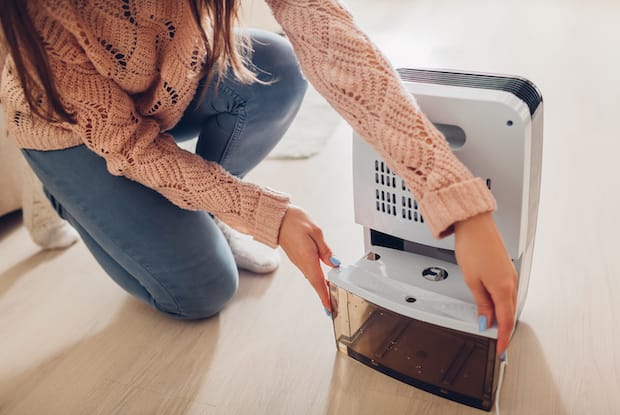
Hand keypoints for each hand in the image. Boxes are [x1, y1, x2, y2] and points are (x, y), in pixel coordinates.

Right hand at [278, 205, 337, 310]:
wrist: (277, 218)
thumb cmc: (294, 221)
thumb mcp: (316, 232)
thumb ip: (326, 250)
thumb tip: (334, 262)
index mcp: (308, 258)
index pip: (318, 282)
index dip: (325, 296)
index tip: (329, 308)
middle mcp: (302, 263)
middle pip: (316, 283)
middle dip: (324, 295)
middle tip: (332, 307)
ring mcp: (298, 261)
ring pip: (312, 278)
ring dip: (321, 288)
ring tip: (330, 296)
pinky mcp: (297, 258)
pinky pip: (309, 272)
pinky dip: (316, 279)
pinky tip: (322, 280)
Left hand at [454, 212, 517, 356]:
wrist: (475, 223)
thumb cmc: (472, 246)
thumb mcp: (472, 280)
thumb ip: (481, 303)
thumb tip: (486, 321)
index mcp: (503, 287)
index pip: (505, 321)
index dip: (503, 339)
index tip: (501, 350)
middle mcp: (511, 281)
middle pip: (509, 313)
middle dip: (504, 330)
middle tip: (498, 344)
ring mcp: (510, 274)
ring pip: (509, 302)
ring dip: (503, 316)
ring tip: (494, 328)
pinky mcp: (506, 268)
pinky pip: (507, 292)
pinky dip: (502, 303)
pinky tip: (495, 306)